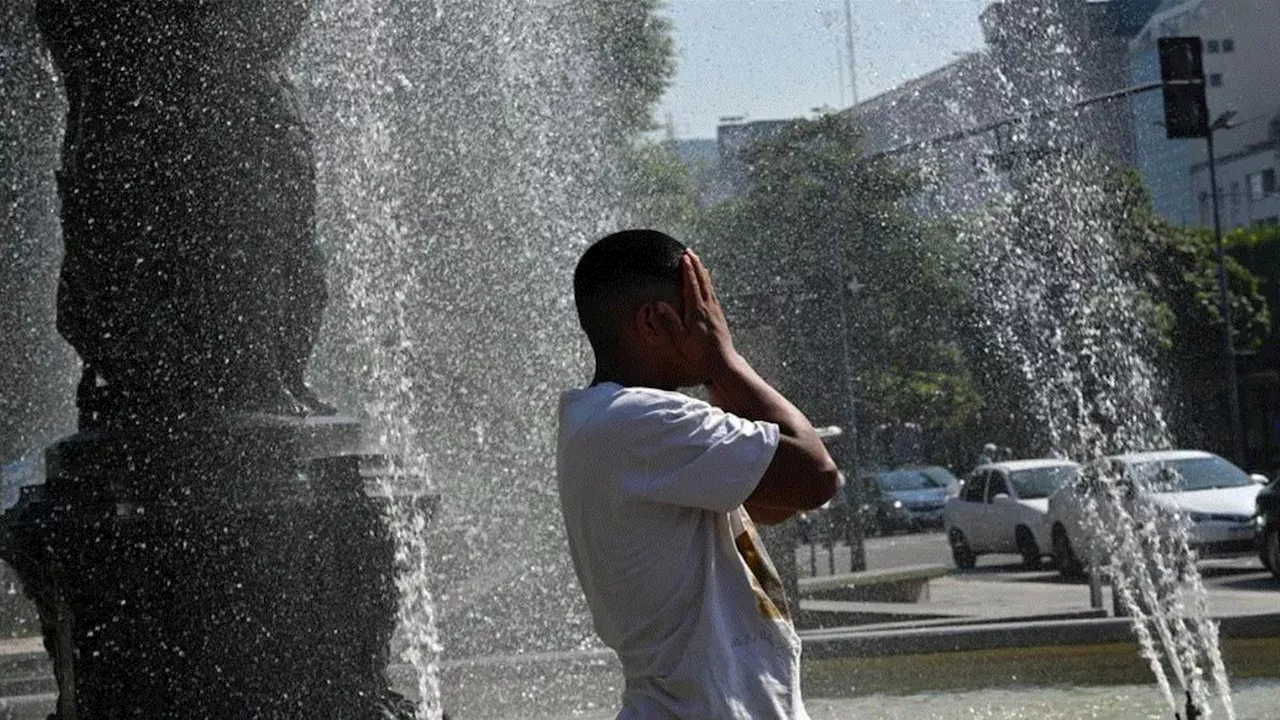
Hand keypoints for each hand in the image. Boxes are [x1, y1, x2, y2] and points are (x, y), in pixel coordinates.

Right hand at [656, 251, 735, 381]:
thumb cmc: (700, 354)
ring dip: (703, 271)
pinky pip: (713, 293)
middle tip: (690, 252)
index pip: (692, 285)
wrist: (723, 363)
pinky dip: (709, 283)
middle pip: (703, 281)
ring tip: (698, 261)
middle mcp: (709, 308)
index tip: (684, 257)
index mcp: (697, 311)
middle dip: (696, 265)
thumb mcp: (681, 341)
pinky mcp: (719, 316)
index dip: (688, 270)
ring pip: (709, 285)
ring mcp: (716, 311)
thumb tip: (659, 305)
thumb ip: (670, 322)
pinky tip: (708, 282)